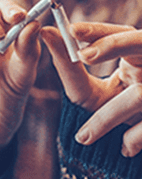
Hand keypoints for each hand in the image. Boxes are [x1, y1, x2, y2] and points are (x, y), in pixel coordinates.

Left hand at [41, 22, 141, 156]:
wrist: (124, 149)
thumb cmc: (106, 112)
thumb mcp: (85, 90)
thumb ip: (68, 64)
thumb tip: (46, 32)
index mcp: (137, 60)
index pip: (124, 33)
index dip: (100, 30)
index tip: (71, 30)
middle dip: (114, 45)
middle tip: (84, 55)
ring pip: (139, 95)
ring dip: (108, 116)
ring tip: (83, 136)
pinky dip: (135, 138)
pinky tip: (122, 148)